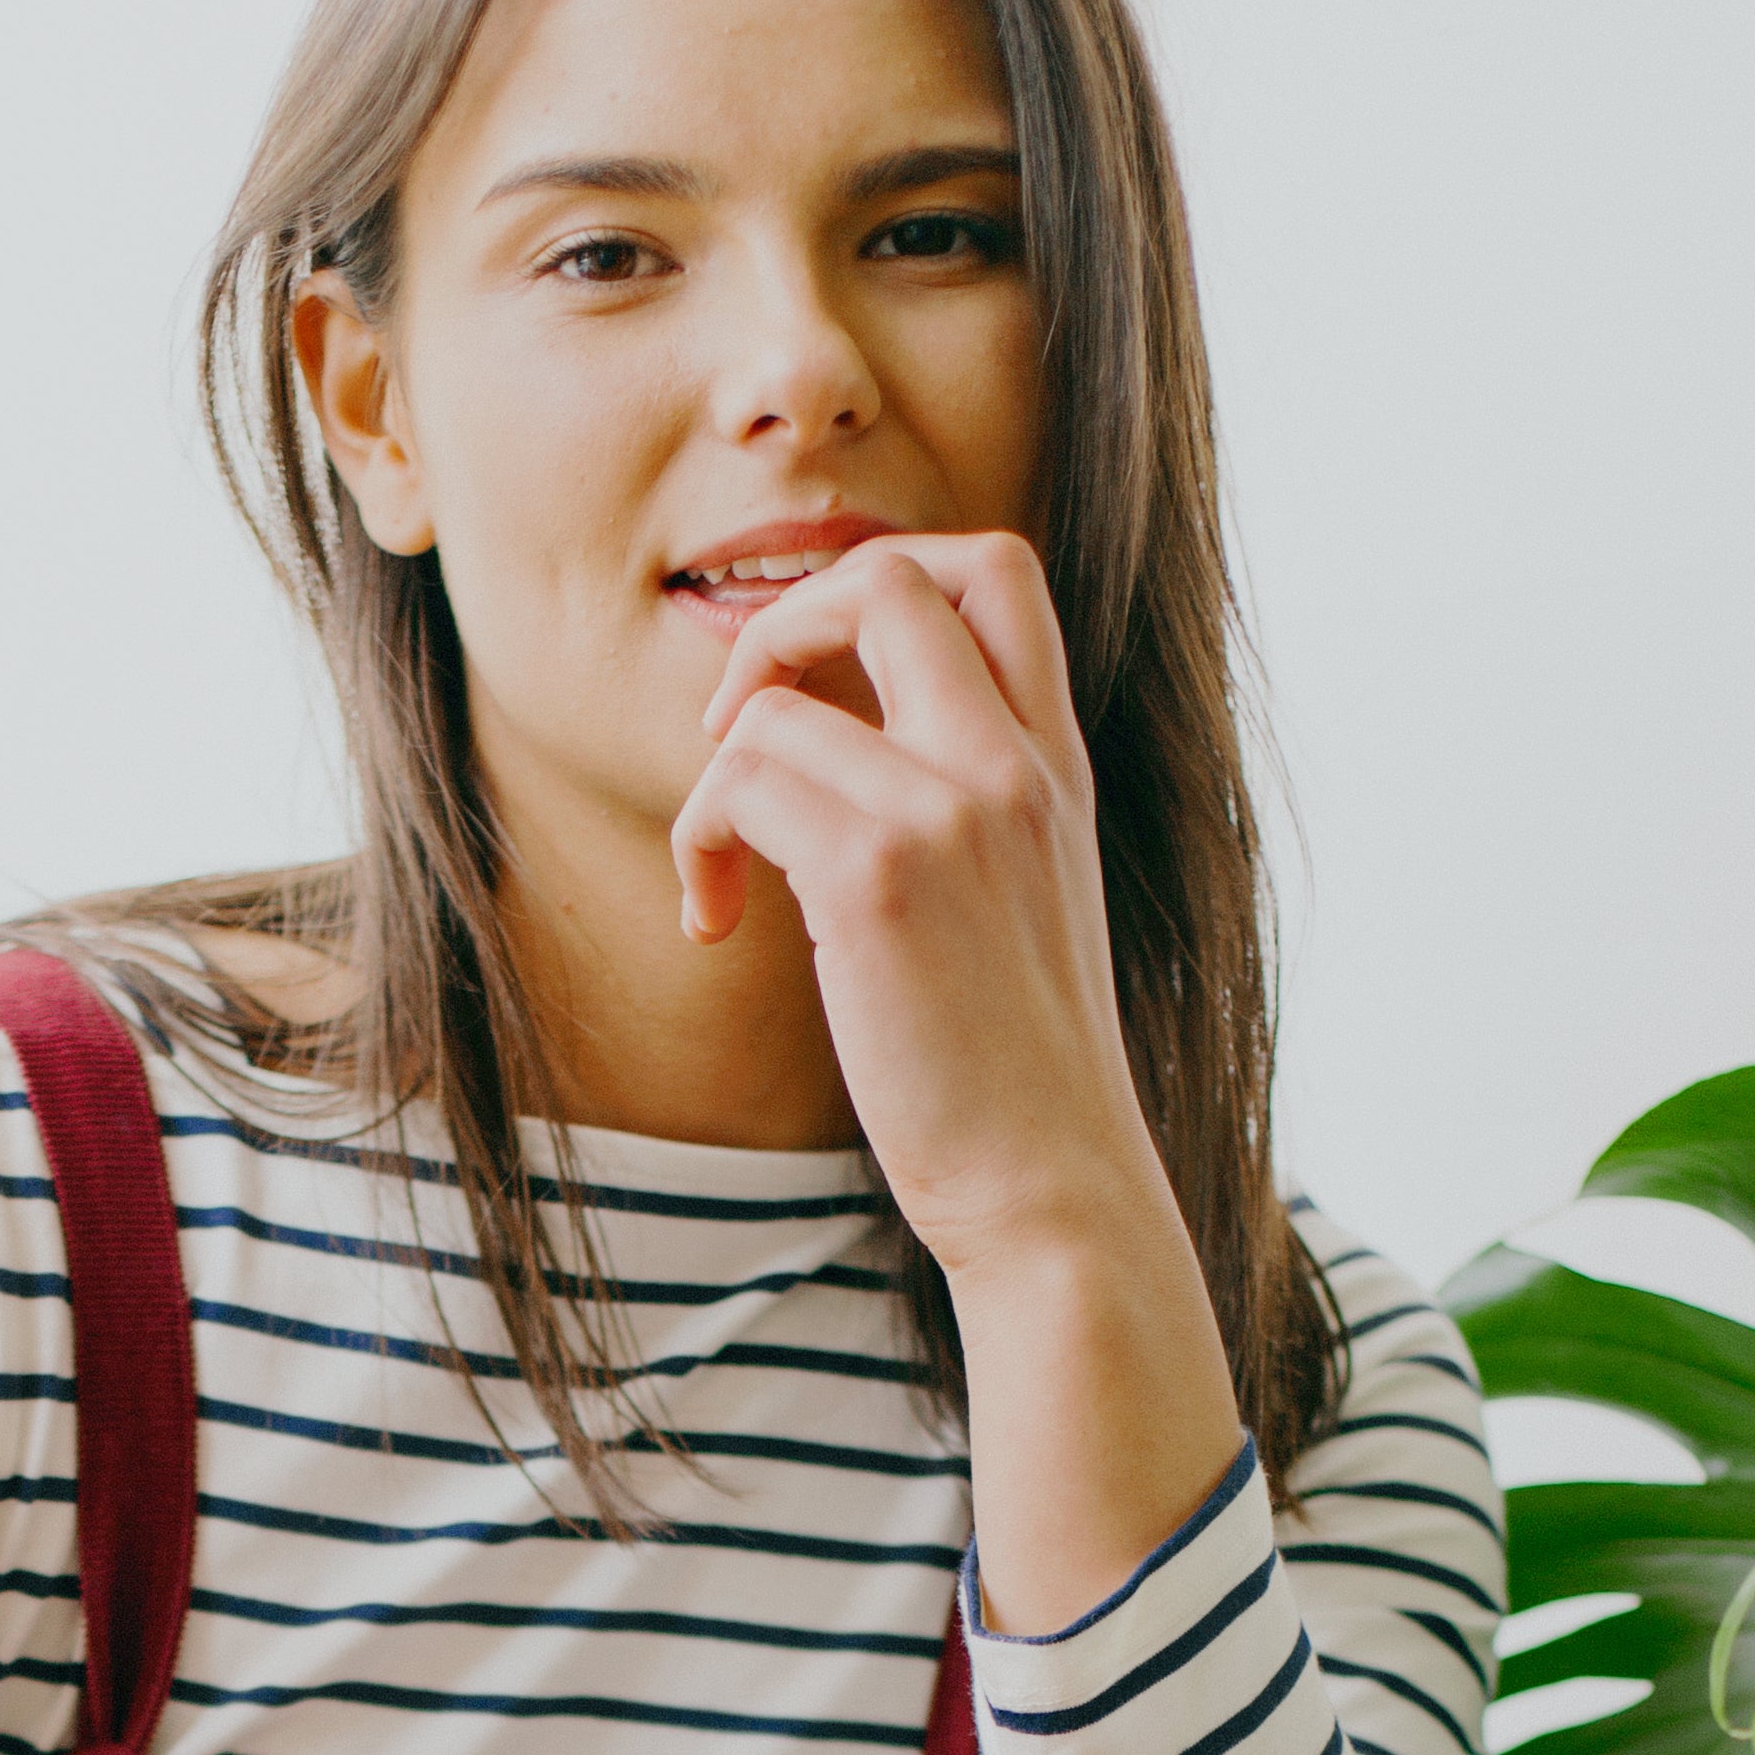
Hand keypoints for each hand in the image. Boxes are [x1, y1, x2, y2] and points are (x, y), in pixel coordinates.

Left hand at [671, 531, 1183, 1293]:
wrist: (1053, 1186)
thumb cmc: (1019, 1078)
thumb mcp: (1023, 905)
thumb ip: (970, 812)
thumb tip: (848, 763)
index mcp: (1055, 765)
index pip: (993, 569)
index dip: (882, 581)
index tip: (822, 682)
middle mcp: (1012, 764)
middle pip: (887, 576)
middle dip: (780, 626)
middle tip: (740, 733)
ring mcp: (949, 812)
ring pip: (775, 706)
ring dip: (713, 785)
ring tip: (720, 882)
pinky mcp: (876, 879)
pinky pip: (741, 786)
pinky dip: (699, 843)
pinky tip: (713, 921)